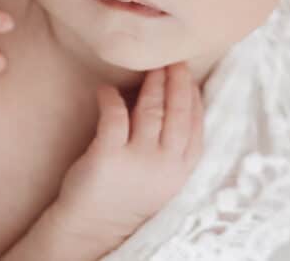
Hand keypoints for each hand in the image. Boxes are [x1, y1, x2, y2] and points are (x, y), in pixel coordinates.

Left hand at [55, 62, 204, 237]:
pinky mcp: (108, 156)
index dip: (193, 98)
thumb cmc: (127, 196)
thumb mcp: (161, 176)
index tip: (190, 77)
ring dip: (152, 85)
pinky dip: (111, 98)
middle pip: (177, 113)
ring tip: (150, 67)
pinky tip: (107, 89)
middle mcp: (164, 165)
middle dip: (177, 82)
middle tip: (173, 60)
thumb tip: (173, 101)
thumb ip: (171, 147)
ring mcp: (137, 160)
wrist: (93, 229)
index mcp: (181, 170)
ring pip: (151, 111)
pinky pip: (114, 116)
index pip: (196, 126)